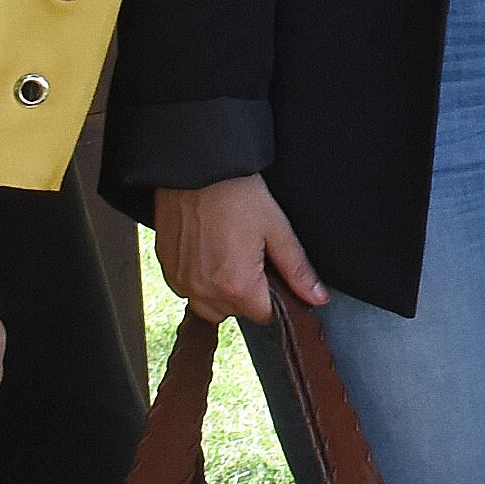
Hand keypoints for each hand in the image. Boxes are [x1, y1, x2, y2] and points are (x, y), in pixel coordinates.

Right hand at [156, 173, 326, 324]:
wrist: (196, 167)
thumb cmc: (235, 192)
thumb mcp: (276, 228)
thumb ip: (298, 270)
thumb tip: (317, 297)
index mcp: (236, 285)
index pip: (264, 316)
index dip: (272, 297)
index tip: (270, 273)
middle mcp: (204, 290)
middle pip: (235, 312)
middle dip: (246, 294)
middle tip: (249, 256)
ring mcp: (182, 280)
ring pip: (208, 306)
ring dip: (220, 291)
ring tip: (227, 254)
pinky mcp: (167, 267)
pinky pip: (186, 289)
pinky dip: (198, 279)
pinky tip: (208, 251)